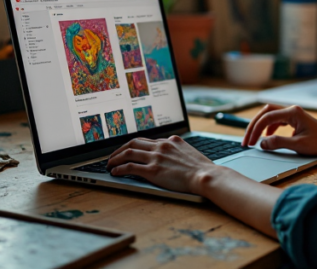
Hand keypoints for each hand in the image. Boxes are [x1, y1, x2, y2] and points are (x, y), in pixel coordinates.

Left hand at [106, 136, 220, 194]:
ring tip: (109, 164)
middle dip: (120, 149)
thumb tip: (170, 155)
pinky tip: (115, 172)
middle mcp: (161, 146)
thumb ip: (177, 151)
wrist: (206, 176)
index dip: (133, 146)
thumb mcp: (189, 152)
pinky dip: (119, 169)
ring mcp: (156, 157)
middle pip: (133, 143)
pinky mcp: (153, 170)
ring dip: (115, 158)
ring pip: (128, 153)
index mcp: (171, 140)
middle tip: (113, 156)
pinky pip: (130, 167)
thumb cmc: (201, 169)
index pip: (146, 140)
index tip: (127, 150)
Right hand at [242, 104, 316, 155]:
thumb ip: (279, 143)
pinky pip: (277, 120)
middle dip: (254, 126)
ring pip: (270, 115)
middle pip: (265, 112)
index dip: (255, 130)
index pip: (267, 118)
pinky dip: (269, 128)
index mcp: (292, 112)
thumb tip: (262, 143)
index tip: (250, 143)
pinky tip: (267, 138)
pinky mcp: (295, 120)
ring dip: (260, 126)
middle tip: (246, 140)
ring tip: (254, 140)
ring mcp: (293, 114)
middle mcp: (292, 110)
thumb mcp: (299, 145)